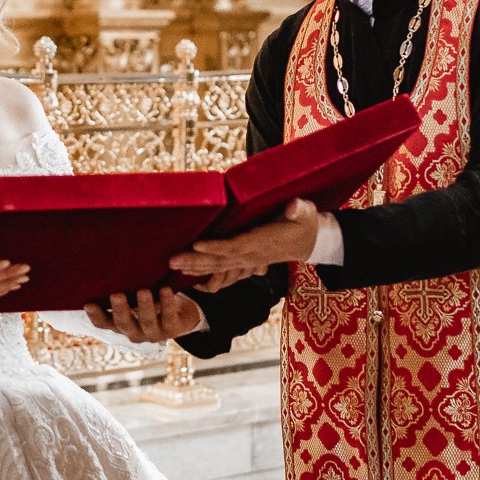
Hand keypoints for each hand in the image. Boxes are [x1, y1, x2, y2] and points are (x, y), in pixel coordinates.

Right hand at [84, 288, 204, 342]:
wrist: (180, 313)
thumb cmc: (149, 299)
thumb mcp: (133, 294)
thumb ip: (122, 286)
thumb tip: (107, 261)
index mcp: (120, 323)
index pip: (103, 323)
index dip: (96, 315)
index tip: (88, 303)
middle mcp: (133, 331)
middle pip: (123, 324)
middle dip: (120, 310)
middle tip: (116, 295)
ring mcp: (152, 333)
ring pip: (147, 321)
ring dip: (145, 307)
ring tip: (143, 291)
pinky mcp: (172, 329)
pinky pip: (169, 316)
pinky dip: (167, 303)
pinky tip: (166, 289)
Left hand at [168, 200, 321, 288]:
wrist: (307, 240)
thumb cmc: (302, 222)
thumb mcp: (304, 213)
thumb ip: (298, 210)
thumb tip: (293, 207)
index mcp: (261, 242)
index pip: (235, 246)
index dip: (216, 248)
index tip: (197, 245)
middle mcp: (250, 255)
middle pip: (219, 260)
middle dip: (195, 261)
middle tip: (172, 260)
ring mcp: (246, 260)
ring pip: (217, 266)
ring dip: (194, 267)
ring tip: (173, 266)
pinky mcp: (243, 261)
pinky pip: (220, 268)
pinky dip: (203, 270)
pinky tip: (186, 272)